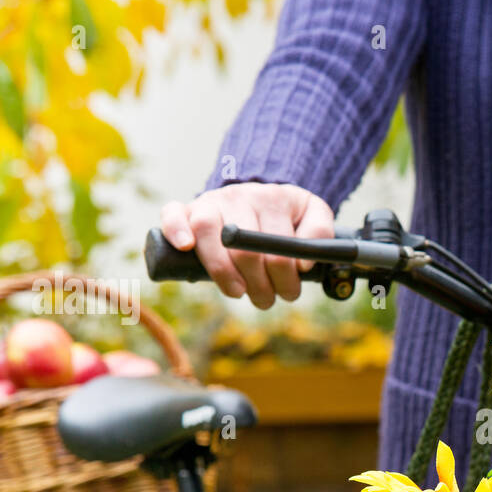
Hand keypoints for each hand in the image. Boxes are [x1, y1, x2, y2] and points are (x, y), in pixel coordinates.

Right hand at [160, 183, 333, 308]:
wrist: (262, 192)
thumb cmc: (289, 214)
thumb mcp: (314, 214)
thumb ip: (318, 233)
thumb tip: (302, 263)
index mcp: (272, 199)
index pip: (276, 246)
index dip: (283, 277)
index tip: (288, 293)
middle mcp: (239, 197)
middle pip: (243, 247)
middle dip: (258, 285)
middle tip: (265, 299)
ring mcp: (211, 201)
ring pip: (208, 232)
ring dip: (222, 272)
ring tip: (238, 291)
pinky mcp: (188, 208)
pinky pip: (173, 213)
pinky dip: (175, 229)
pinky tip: (186, 247)